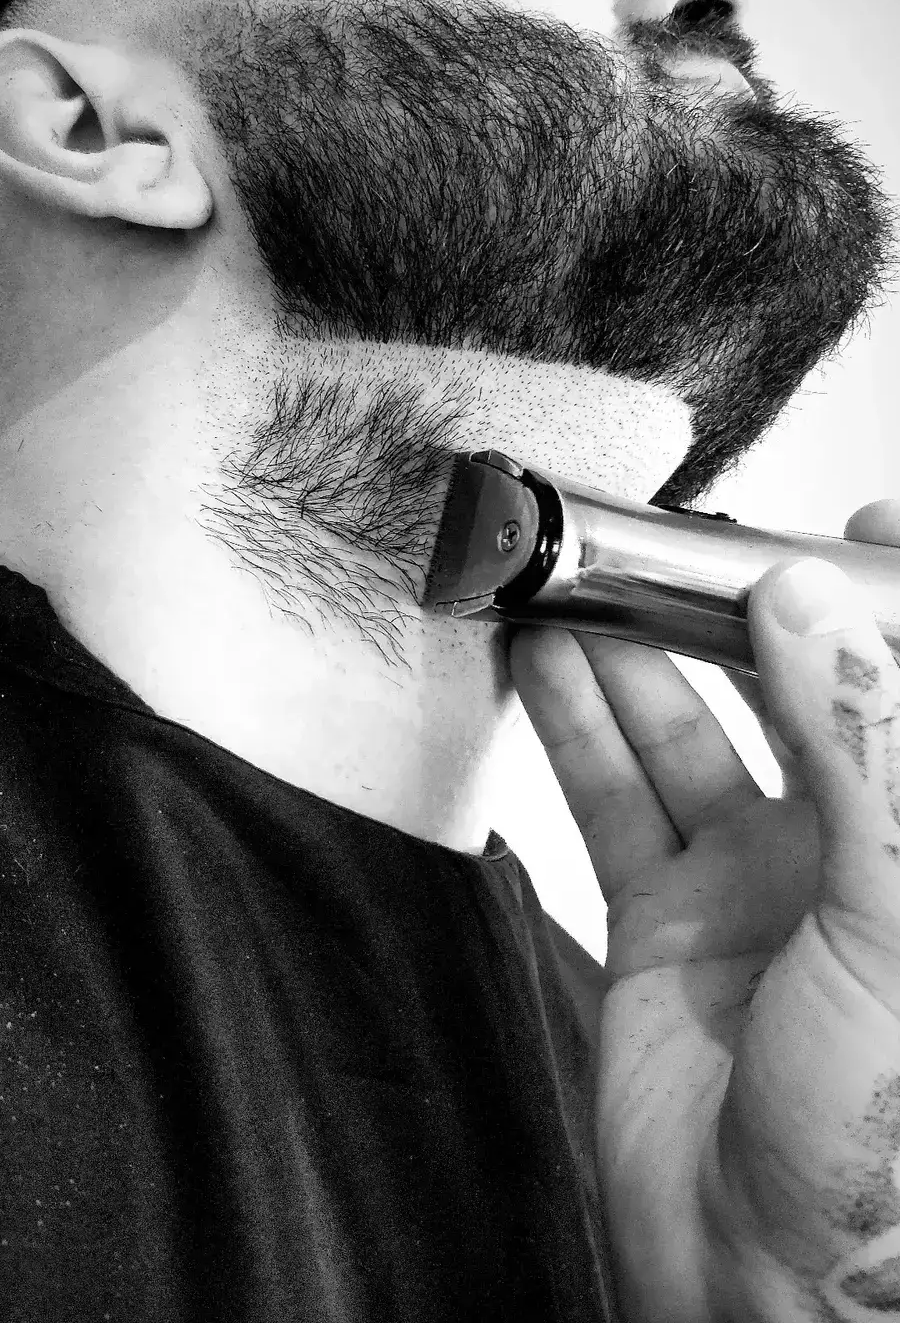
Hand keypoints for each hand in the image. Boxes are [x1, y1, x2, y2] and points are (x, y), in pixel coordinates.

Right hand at [508, 500, 899, 1322]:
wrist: (769, 1285)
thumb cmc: (886, 1135)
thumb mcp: (896, 916)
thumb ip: (858, 746)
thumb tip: (805, 600)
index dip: (886, 595)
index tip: (848, 523)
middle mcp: (857, 841)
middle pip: (793, 684)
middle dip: (732, 607)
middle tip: (666, 540)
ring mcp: (760, 872)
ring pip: (693, 725)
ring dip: (636, 651)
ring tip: (579, 577)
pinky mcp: (670, 912)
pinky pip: (618, 793)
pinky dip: (577, 721)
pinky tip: (546, 658)